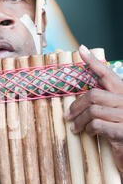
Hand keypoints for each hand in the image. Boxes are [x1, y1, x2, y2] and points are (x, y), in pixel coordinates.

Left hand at [65, 45, 122, 173]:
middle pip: (94, 95)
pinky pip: (98, 125)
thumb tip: (77, 98)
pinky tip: (89, 134)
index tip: (81, 49)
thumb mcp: (112, 115)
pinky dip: (89, 129)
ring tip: (76, 128)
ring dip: (80, 120)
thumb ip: (101, 103)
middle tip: (67, 116)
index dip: (94, 62)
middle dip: (76, 106)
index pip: (107, 73)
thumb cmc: (119, 133)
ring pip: (93, 110)